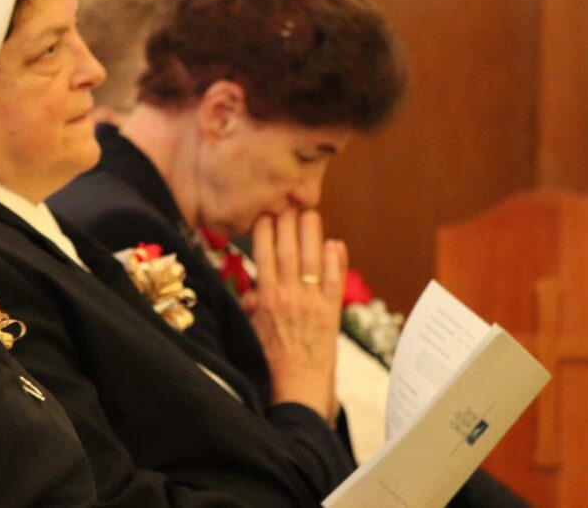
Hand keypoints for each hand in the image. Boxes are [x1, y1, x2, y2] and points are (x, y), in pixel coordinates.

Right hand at [241, 209, 345, 420]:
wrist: (297, 385)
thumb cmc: (270, 359)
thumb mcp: (251, 329)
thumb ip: (251, 305)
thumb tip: (252, 288)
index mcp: (266, 298)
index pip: (264, 255)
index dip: (265, 231)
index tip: (265, 213)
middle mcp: (290, 296)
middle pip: (288, 250)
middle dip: (288, 224)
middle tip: (288, 202)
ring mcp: (313, 302)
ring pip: (312, 260)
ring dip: (312, 234)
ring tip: (310, 213)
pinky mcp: (331, 312)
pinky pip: (335, 281)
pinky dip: (336, 261)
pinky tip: (335, 243)